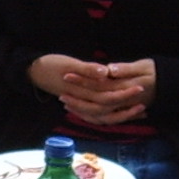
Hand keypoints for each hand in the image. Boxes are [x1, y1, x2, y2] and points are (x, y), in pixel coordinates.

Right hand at [26, 55, 150, 125]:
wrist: (33, 72)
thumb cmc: (50, 65)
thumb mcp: (68, 63)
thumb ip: (87, 69)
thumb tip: (105, 72)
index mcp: (81, 91)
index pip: (107, 96)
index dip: (124, 93)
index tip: (139, 87)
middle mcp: (82, 101)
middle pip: (108, 107)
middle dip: (127, 105)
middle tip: (145, 98)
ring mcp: (81, 104)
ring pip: (104, 115)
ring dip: (122, 114)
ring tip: (140, 110)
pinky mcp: (81, 104)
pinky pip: (98, 114)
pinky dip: (112, 114)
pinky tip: (124, 110)